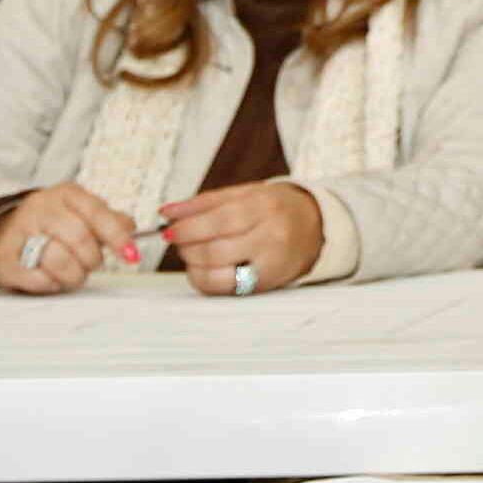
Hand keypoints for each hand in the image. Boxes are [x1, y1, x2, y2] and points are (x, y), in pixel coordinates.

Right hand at [0, 183, 138, 293]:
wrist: (3, 237)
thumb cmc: (50, 227)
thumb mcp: (81, 215)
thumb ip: (108, 220)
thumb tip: (130, 227)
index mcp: (66, 194)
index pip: (97, 212)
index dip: (117, 236)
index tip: (131, 255)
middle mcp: (40, 207)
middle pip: (79, 237)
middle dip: (91, 259)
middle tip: (90, 264)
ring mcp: (18, 231)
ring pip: (58, 260)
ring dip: (73, 275)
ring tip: (71, 273)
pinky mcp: (3, 259)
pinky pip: (37, 279)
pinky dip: (50, 284)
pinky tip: (49, 277)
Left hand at [164, 180, 322, 296]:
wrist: (315, 228)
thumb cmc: (276, 209)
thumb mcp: (245, 193)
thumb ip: (204, 202)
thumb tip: (167, 212)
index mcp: (265, 207)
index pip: (220, 221)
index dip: (189, 228)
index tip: (170, 230)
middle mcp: (271, 237)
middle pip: (216, 250)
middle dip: (187, 247)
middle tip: (179, 240)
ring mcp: (270, 264)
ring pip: (218, 274)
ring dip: (193, 265)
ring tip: (192, 253)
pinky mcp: (265, 285)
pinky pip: (225, 289)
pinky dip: (205, 280)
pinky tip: (204, 268)